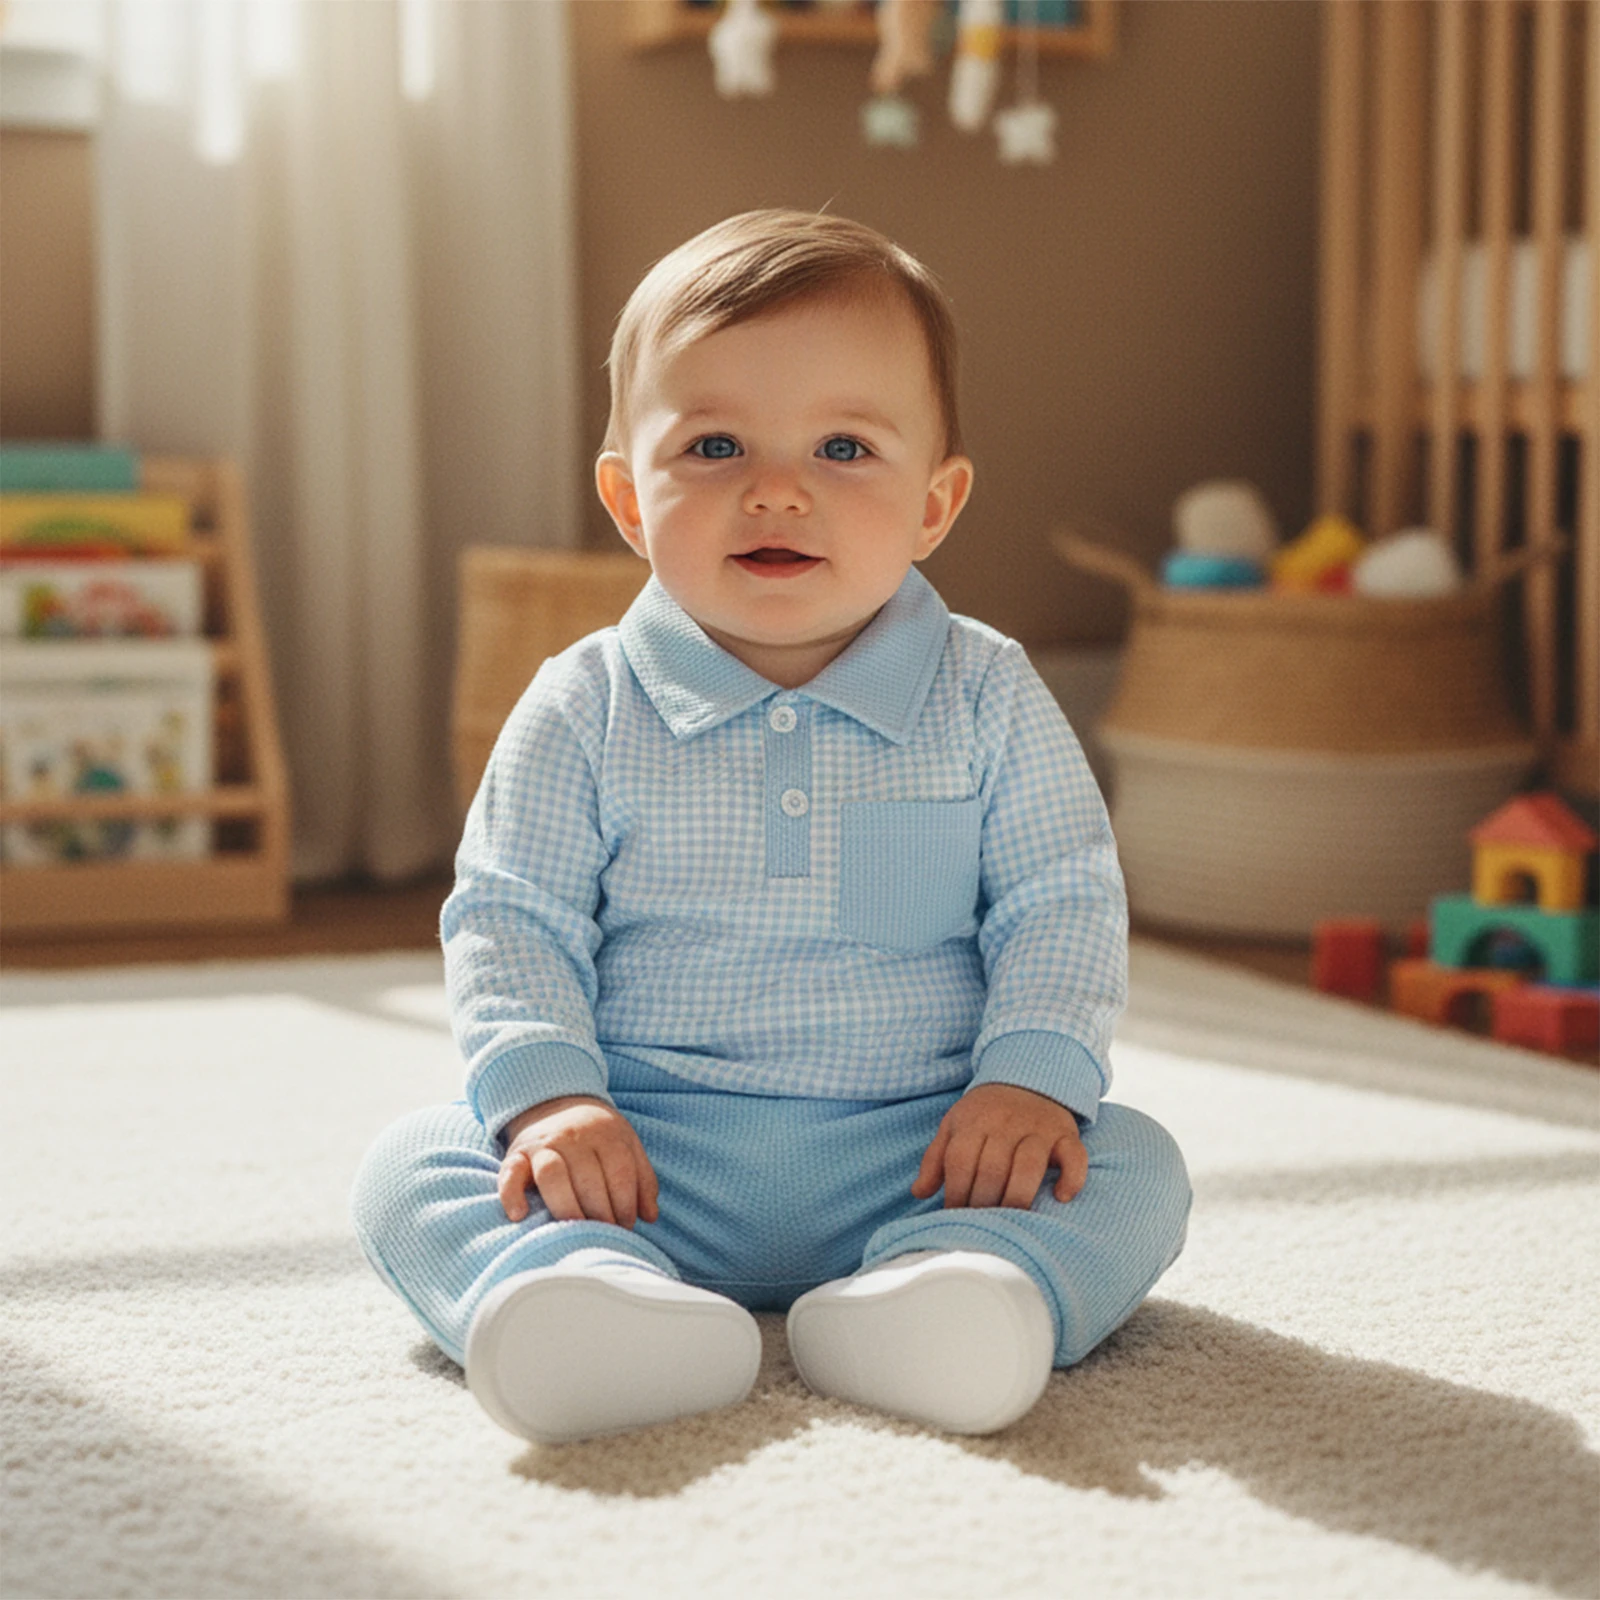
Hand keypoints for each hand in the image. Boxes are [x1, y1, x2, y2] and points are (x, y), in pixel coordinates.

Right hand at [498, 1095, 659, 1227]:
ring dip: (567, 1207)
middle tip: (604, 1233)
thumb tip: (650, 1216)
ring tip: (575, 1229)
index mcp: (606, 1133)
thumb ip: (642, 1178)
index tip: (626, 1226)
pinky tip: (521, 1215)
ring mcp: (542, 1143)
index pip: (620, 1171)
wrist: (554, 1103)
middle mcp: (573, 1135)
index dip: (626, 1204)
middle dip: (600, 1213)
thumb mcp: (626, 1144)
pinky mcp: (516, 1154)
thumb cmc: (597, 1136)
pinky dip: (512, 1194)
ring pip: (552, 1174)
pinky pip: (509, 1173)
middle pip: (588, 1177)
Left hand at [912, 1082, 1087, 1208]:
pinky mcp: (1066, 1134)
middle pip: (993, 1170)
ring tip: (1010, 1219)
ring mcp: (1039, 1128)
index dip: (955, 1194)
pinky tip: (1060, 1197)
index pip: (961, 1163)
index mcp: (974, 1121)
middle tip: (982, 1224)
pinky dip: (1071, 1178)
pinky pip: (1074, 1157)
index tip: (955, 1217)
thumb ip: (936, 1158)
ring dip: (1017, 1198)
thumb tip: (919, 1193)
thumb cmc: (985, 1113)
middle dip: (984, 1203)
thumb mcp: (954, 1125)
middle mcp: (1006, 1123)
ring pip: (1029, 1167)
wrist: (1027, 1077)